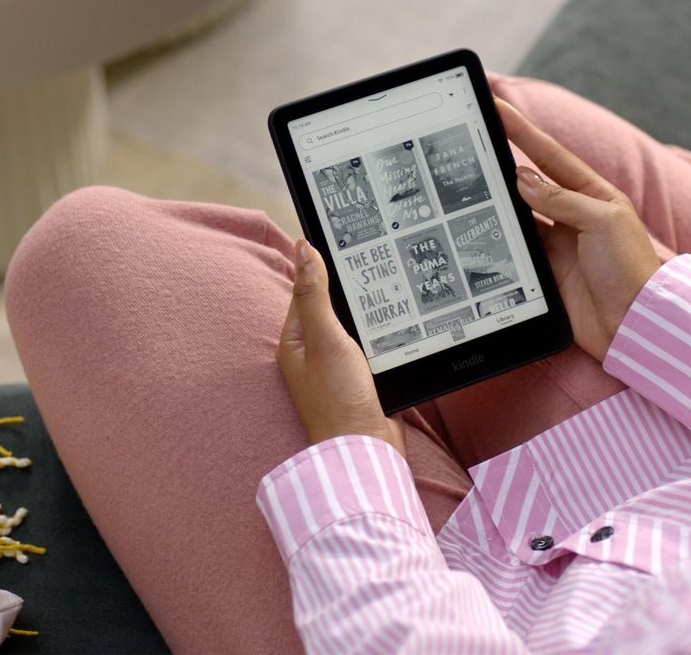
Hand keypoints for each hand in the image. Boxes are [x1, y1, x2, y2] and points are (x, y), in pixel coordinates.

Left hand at [276, 239, 406, 457]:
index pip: (305, 291)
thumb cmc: (338, 398)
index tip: (344, 241)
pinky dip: (380, 335)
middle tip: (374, 261)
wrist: (366, 448)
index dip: (321, 267)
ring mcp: (336, 368)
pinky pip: (369, 346)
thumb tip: (303, 249)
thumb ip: (315, 294)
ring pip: (353, 326)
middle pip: (331, 307)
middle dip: (349, 289)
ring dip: (367, 313)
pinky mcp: (360, 380)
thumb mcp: (325, 338)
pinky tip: (396, 325)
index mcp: (295, 341)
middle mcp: (312, 353)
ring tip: (389, 288)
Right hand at [497, 98, 661, 361]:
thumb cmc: (630, 268)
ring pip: (518, 214)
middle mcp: (573, 213)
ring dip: (498, 201)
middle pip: (529, 182)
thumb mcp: (602, 221)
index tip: (497, 108)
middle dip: (502, 163)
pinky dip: (500, 237)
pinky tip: (481, 227)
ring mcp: (557, 242)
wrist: (632, 324)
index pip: (550, 155)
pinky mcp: (545, 270)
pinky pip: (516, 247)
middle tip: (472, 145)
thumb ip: (562, 198)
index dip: (523, 131)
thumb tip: (523, 178)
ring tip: (468, 184)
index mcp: (593, 193)